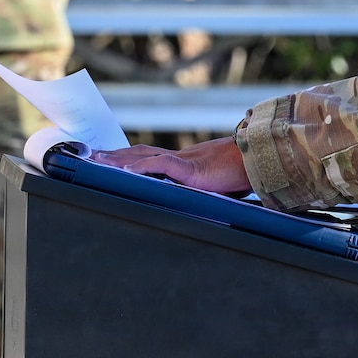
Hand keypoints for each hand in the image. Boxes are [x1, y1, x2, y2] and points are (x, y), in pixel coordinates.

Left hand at [94, 136, 251, 194]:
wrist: (264, 161)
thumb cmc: (246, 174)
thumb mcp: (220, 186)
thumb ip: (205, 191)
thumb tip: (202, 204)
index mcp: (187, 163)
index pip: (151, 157)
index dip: (130, 158)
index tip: (111, 159)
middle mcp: (182, 158)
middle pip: (140, 153)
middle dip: (116, 155)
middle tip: (93, 155)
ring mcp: (185, 162)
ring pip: (144, 156)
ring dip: (119, 159)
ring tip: (98, 161)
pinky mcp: (191, 168)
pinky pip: (160, 164)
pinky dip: (141, 167)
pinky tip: (124, 171)